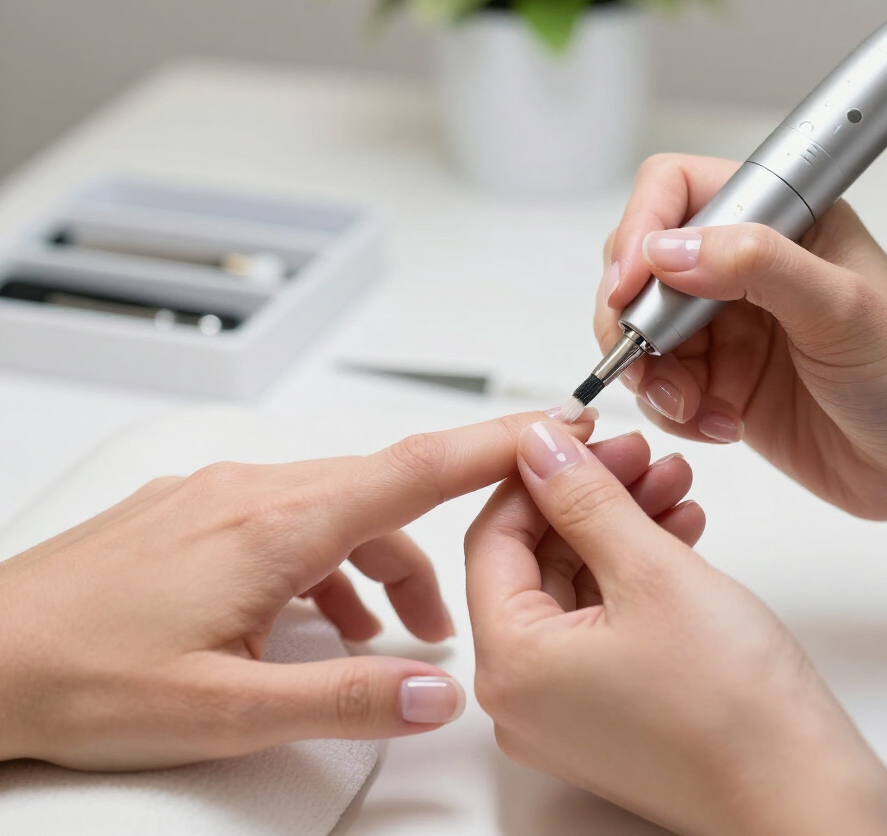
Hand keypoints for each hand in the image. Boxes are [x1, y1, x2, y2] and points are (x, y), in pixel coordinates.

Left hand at [0, 411, 592, 770]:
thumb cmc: (79, 676)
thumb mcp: (226, 712)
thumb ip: (344, 701)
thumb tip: (439, 695)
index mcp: (277, 525)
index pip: (417, 466)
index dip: (498, 443)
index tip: (558, 424)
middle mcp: (252, 491)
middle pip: (384, 493)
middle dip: (434, 547)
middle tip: (458, 610)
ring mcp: (217, 496)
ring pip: (335, 508)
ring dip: (376, 562)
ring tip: (382, 637)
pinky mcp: (192, 512)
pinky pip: (288, 518)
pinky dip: (324, 561)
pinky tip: (310, 621)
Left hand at [466, 419, 886, 835]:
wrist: (805, 798)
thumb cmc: (736, 712)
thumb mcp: (652, 571)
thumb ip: (585, 497)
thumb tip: (541, 446)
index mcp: (511, 665)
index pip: (494, 537)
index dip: (539, 473)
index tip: (579, 432)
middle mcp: (523, 697)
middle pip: (535, 560)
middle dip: (591, 496)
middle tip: (640, 454)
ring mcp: (564, 711)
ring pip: (575, 586)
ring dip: (622, 527)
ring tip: (673, 485)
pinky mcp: (607, 713)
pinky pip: (603, 622)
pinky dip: (636, 573)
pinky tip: (678, 531)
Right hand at [595, 154, 886, 520]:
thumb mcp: (844, 310)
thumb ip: (756, 267)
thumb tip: (668, 250)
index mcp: (783, 220)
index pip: (679, 190)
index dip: (641, 230)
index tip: (631, 287)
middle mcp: (747, 266)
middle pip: (642, 262)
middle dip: (636, 316)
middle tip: (652, 361)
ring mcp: (730, 325)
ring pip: (641, 329)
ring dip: (652, 373)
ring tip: (695, 407)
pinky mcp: (720, 381)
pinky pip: (659, 385)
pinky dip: (672, 409)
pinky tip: (721, 425)